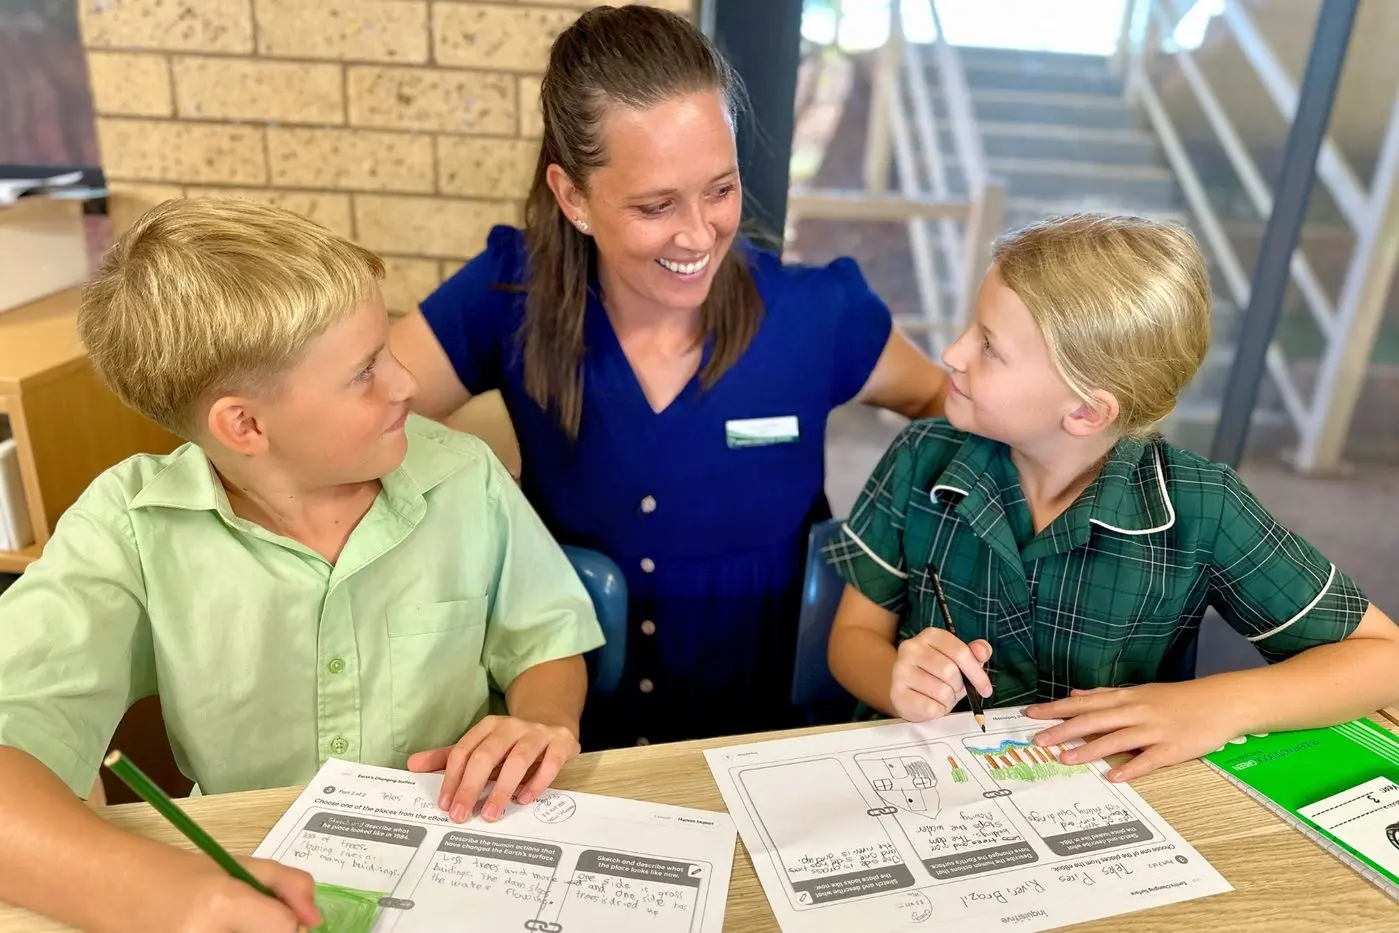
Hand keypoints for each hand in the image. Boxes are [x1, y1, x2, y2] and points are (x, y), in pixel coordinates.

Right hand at [174, 857, 320, 932]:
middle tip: (244, 919)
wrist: (117, 889)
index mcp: (222, 904)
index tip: (274, 913)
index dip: (289, 921)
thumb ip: (288, 885)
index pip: (284, 928)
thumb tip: (315, 920)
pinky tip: (210, 931)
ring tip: (222, 925)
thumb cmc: (178, 876)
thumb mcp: (238, 867)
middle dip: (268, 932)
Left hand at [407, 715, 579, 822]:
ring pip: (518, 758)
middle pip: (487, 755)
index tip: (445, 805)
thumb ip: (449, 758)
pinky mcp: (561, 741)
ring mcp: (538, 732)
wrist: (553, 720)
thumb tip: (412, 765)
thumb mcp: (480, 746)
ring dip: (503, 788)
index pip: (464, 751)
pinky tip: (525, 799)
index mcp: (489, 727)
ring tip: (492, 813)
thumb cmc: (510, 742)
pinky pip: (550, 761)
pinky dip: (538, 781)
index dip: (452, 779)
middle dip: (472, 786)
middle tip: (462, 815)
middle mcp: (511, 726)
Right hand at [889, 628, 992, 721]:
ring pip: (941, 691)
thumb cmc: (937, 675)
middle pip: (950, 671)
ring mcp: (900, 670)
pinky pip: (931, 707)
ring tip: (941, 697)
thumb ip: (975, 654)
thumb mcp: (959, 661)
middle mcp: (911, 648)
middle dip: (959, 687)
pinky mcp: (897, 693)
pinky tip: (932, 704)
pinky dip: (938, 710)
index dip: (977, 673)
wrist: (908, 691)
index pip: (960, 652)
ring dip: (948, 700)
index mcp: (930, 635)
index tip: (985, 688)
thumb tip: (982, 650)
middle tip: (955, 690)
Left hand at [1025, 680, 1243, 782]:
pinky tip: (1114, 777)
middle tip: (1038, 740)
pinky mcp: (1173, 747)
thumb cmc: (1178, 698)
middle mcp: (1136, 710)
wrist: (1221, 701)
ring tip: (1065, 759)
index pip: (1084, 703)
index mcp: (1126, 697)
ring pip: (1116, 738)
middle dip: (1063, 730)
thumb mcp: (1140, 691)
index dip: (1057, 709)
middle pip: (1094, 720)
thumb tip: (1075, 694)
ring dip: (1090, 750)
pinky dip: (1131, 767)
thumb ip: (1106, 695)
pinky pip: (1149, 759)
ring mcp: (1154, 729)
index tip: (1031, 714)